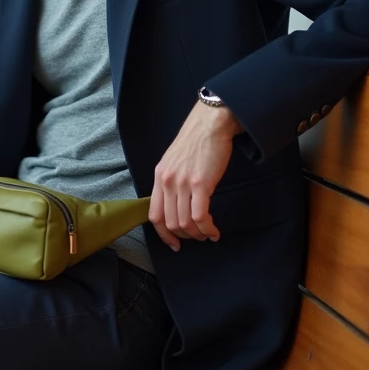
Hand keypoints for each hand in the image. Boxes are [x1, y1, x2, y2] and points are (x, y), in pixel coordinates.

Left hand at [149, 102, 240, 251]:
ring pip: (185, 223)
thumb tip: (175, 205)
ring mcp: (182, 183)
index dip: (164, 234)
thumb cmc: (196, 142)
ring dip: (198, 234)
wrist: (210, 125)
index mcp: (159, 177)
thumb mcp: (174, 162)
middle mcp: (167, 182)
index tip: (174, 244)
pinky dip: (207, 228)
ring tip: (208, 234)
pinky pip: (200, 216)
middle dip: (185, 236)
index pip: (154, 215)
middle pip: (170, 222)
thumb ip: (171, 182)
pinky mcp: (200, 184)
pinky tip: (214, 231)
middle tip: (198, 237)